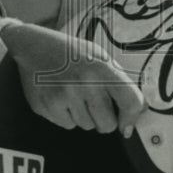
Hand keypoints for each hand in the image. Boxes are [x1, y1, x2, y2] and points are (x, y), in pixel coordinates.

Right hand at [0, 21, 144, 135]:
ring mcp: (63, 96)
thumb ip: (120, 81)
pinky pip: (68, 126)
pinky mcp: (46, 106)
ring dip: (85, 116)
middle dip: (104, 119)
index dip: (131, 118)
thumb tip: (139, 110)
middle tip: (95, 103)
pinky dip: (67, 116)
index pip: (130, 101)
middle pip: (107, 125)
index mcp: (102, 68)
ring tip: (74, 94)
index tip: (127, 125)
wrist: (33, 45)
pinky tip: (61, 97)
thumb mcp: (100, 56)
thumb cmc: (72, 52)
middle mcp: (83, 83)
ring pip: (87, 127)